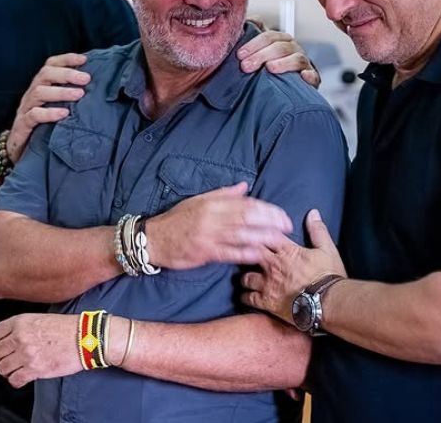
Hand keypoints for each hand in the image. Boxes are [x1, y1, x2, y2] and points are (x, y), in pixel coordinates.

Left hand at [0, 313, 83, 387]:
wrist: (85, 337)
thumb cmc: (66, 328)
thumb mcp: (39, 318)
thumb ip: (21, 327)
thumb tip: (8, 339)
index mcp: (19, 322)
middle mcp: (20, 337)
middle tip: (7, 360)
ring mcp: (26, 354)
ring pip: (2, 368)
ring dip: (7, 370)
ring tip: (16, 369)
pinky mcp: (35, 369)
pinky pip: (14, 380)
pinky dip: (16, 381)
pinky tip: (22, 377)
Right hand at [7, 53, 90, 162]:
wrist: (18, 150)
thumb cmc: (42, 128)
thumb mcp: (56, 109)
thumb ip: (69, 98)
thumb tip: (96, 89)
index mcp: (40, 87)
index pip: (50, 65)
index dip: (66, 59)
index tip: (84, 60)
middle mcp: (31, 94)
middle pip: (44, 74)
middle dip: (66, 74)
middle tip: (86, 79)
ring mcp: (25, 109)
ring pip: (39, 92)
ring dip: (61, 92)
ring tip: (79, 94)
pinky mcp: (22, 126)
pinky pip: (33, 116)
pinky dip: (49, 113)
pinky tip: (64, 114)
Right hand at [148, 182, 293, 269]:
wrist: (153, 239)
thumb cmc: (177, 219)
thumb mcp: (199, 200)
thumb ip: (224, 194)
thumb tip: (245, 186)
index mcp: (213, 203)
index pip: (246, 203)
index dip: (267, 209)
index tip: (282, 214)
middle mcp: (213, 218)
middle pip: (248, 217)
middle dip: (270, 222)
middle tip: (287, 227)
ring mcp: (209, 236)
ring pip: (242, 235)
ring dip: (263, 237)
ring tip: (281, 241)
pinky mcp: (205, 253)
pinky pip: (230, 253)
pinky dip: (246, 253)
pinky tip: (260, 254)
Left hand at [237, 27, 319, 88]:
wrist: (281, 90)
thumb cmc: (266, 68)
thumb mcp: (256, 53)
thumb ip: (251, 36)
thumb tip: (244, 22)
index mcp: (279, 40)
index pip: (268, 36)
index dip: (253, 43)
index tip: (240, 54)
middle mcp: (292, 49)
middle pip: (279, 46)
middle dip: (261, 55)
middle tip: (246, 65)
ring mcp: (303, 63)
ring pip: (296, 58)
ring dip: (282, 63)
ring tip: (269, 68)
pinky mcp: (311, 78)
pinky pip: (313, 76)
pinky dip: (309, 75)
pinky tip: (303, 77)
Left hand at [241, 209, 345, 325]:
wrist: (328, 302)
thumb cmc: (328, 277)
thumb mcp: (327, 249)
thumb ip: (318, 231)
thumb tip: (313, 213)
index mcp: (286, 251)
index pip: (267, 236)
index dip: (261, 234)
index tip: (258, 234)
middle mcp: (273, 265)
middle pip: (251, 254)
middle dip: (248, 253)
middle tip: (246, 254)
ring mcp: (267, 284)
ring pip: (246, 276)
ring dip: (246, 276)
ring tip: (247, 277)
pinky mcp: (266, 301)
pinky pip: (248, 297)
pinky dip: (245, 296)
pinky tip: (245, 296)